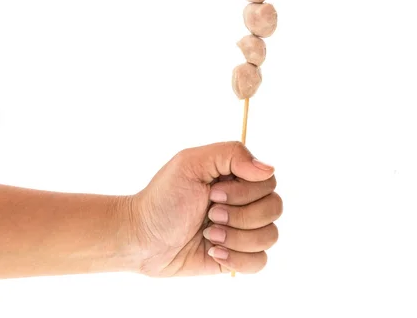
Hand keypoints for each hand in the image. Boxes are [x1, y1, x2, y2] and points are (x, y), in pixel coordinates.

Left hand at [129, 141, 282, 276]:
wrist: (141, 238)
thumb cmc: (163, 197)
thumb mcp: (191, 163)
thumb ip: (232, 154)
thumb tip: (269, 169)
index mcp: (238, 177)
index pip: (269, 181)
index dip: (245, 192)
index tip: (212, 194)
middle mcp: (246, 202)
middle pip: (274, 208)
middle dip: (240, 215)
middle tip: (210, 214)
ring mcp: (244, 231)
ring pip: (270, 236)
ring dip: (237, 238)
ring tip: (207, 235)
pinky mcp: (238, 257)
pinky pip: (260, 262)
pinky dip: (238, 259)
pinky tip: (214, 253)